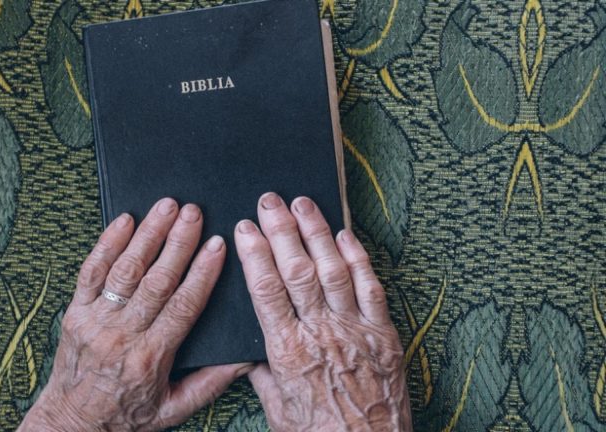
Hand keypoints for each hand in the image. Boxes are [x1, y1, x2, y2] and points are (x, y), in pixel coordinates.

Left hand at [19, 198, 250, 431]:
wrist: (72, 423)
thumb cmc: (126, 415)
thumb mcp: (174, 409)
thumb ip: (211, 383)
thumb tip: (246, 358)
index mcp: (151, 357)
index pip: (183, 306)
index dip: (202, 272)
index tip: (217, 245)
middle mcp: (122, 335)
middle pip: (156, 280)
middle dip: (177, 242)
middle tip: (194, 212)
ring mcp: (95, 320)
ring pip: (125, 269)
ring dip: (147, 234)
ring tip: (166, 206)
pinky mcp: (75, 312)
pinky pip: (90, 272)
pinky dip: (106, 243)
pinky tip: (124, 220)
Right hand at [234, 193, 411, 431]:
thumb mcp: (276, 408)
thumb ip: (261, 371)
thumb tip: (247, 345)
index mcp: (288, 350)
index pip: (266, 289)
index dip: (254, 254)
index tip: (245, 228)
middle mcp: (321, 333)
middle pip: (297, 270)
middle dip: (282, 230)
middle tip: (270, 201)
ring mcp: (355, 330)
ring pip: (333, 270)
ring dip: (317, 232)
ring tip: (303, 203)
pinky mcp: (383, 334)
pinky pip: (371, 288)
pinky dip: (358, 258)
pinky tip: (345, 235)